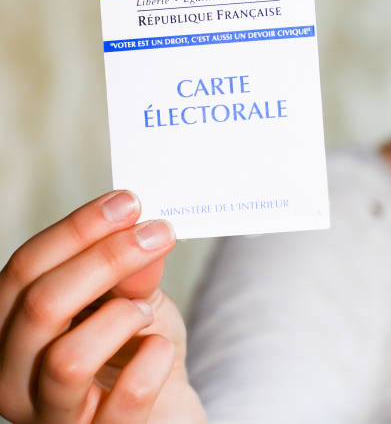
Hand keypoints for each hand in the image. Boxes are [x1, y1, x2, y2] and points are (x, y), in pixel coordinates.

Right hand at [0, 191, 206, 422]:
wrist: (162, 407)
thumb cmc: (136, 348)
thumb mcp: (132, 297)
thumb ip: (129, 272)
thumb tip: (139, 232)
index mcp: (13, 326)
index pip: (27, 267)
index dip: (78, 228)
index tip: (128, 202)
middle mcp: (15, 375)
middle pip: (41, 304)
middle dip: (107, 258)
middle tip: (157, 232)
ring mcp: (52, 417)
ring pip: (67, 359)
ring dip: (122, 317)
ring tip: (146, 308)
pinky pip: (121, 405)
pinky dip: (152, 363)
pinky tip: (160, 348)